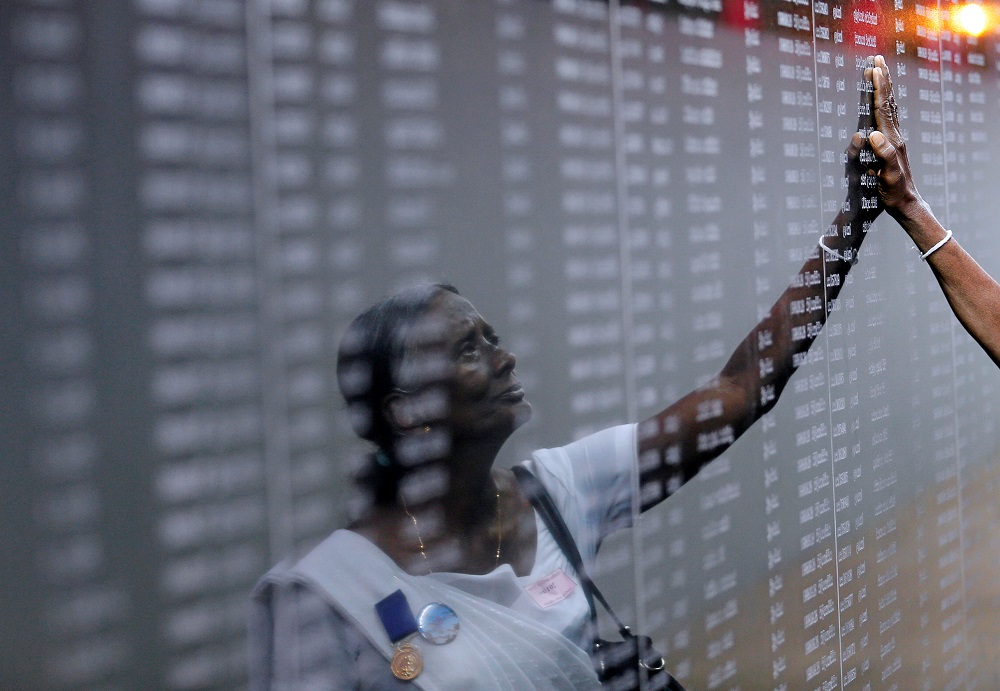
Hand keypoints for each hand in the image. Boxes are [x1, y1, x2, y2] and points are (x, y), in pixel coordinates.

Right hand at [865, 55, 923, 218]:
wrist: (905, 202)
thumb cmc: (893, 191)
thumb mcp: (886, 175)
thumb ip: (882, 154)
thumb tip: (872, 134)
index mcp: (890, 140)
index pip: (883, 108)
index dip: (878, 88)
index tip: (873, 69)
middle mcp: (894, 136)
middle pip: (888, 102)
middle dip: (883, 80)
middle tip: (877, 59)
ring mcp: (894, 140)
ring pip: (890, 107)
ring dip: (884, 88)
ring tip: (880, 72)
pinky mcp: (892, 145)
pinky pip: (888, 118)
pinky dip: (885, 103)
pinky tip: (884, 100)